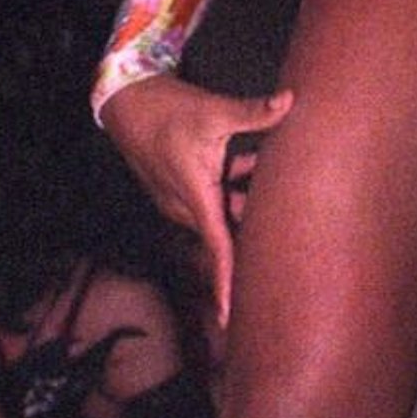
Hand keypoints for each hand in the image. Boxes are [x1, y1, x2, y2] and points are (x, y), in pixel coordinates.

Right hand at [99, 72, 292, 322]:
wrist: (126, 101)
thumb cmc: (166, 109)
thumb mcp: (213, 110)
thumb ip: (253, 113)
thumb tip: (289, 101)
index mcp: (195, 196)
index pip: (219, 247)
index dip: (227, 282)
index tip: (231, 316)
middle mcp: (185, 206)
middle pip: (226, 233)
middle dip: (252, 232)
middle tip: (286, 236)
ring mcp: (179, 199)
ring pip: (221, 213)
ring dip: (243, 201)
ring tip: (269, 182)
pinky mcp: (179, 188)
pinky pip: (212, 199)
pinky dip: (232, 187)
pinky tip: (249, 164)